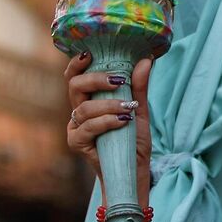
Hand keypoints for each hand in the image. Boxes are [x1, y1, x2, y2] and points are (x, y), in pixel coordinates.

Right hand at [64, 51, 153, 197]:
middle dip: (96, 79)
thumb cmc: (133, 138)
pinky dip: (106, 122)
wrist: (134, 168)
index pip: (77, 76)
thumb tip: (146, 60)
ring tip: (127, 109)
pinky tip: (121, 122)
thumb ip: (139, 86)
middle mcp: (79, 110)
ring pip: (83, 108)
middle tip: (118, 80)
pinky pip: (86, 128)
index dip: (77, 63)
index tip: (89, 53)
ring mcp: (75, 127)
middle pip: (75, 86)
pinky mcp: (76, 143)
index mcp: (91, 98)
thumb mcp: (139, 109)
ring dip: (108, 105)